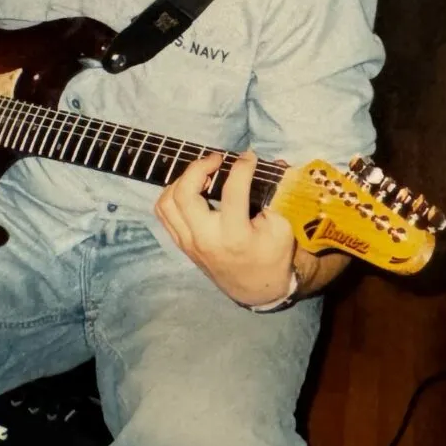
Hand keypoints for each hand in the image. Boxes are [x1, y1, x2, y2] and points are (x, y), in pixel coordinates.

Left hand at [154, 151, 296, 306]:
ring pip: (167, 202)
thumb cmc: (272, 255)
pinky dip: (172, 194)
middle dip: (198, 167)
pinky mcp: (181, 243)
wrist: (256, 289)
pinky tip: (190, 187)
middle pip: (184, 195)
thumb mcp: (282, 228)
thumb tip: (268, 164)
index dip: (241, 168)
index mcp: (235, 236)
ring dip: (182, 180)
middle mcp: (206, 239)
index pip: (232, 192)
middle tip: (216, 159)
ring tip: (202, 173)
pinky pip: (163, 212)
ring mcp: (189, 243)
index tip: (248, 157)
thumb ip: (274, 196)